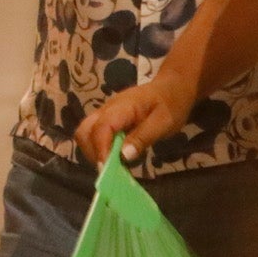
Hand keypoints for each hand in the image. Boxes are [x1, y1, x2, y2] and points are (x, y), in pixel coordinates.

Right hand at [76, 73, 196, 165]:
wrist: (172, 86)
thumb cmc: (171, 104)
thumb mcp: (164, 123)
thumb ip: (144, 137)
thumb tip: (124, 156)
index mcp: (122, 107)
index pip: (101, 128)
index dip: (100, 149)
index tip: (106, 170)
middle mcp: (108, 109)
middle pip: (85, 130)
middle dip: (92, 152)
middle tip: (109, 170)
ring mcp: (106, 113)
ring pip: (86, 132)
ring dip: (93, 151)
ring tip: (112, 166)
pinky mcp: (108, 119)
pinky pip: (95, 134)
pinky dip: (99, 148)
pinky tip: (114, 158)